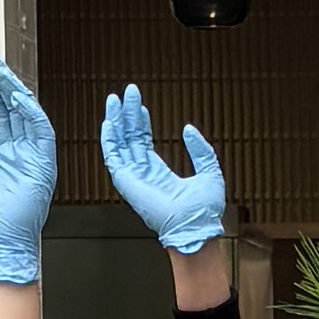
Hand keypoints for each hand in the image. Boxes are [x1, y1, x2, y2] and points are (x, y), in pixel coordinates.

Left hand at [0, 54, 58, 284]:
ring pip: (28, 115)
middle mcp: (24, 153)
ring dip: (14, 91)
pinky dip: (30, 111)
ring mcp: (36, 158)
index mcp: (8, 156)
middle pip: (14, 110)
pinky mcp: (45, 165)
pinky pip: (41, 131)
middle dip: (2, 84)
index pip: (1, 115)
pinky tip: (16, 94)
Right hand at [99, 83, 230, 260]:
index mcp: (158, 173)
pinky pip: (113, 157)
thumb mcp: (209, 171)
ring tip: (114, 99)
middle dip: (126, 114)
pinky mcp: (127, 182)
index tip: (140, 104)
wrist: (197, 226)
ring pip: (119, 143)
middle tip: (126, 92)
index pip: (143, 141)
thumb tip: (188, 128)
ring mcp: (133, 178)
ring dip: (115, 120)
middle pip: (129, 138)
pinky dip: (109, 139)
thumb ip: (200, 149)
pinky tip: (109, 122)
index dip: (140, 121)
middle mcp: (142, 174)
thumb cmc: (205, 209)